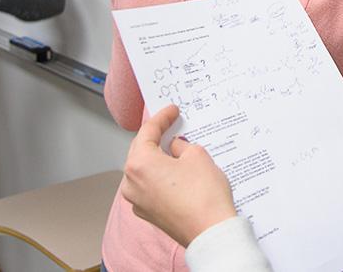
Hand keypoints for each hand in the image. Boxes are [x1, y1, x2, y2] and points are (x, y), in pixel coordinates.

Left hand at [122, 104, 236, 247]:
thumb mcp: (197, 155)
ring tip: (175, 148)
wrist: (210, 232)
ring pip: (144, 171)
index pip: (147, 132)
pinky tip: (176, 172)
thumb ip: (182, 146)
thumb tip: (176, 148)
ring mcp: (138, 201)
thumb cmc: (203, 196)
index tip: (171, 111)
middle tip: (171, 125)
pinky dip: (160, 177)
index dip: (162, 118)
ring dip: (158, 158)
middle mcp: (131, 183)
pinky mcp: (148, 214)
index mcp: (139, 164)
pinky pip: (150, 187)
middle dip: (157, 138)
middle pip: (141, 152)